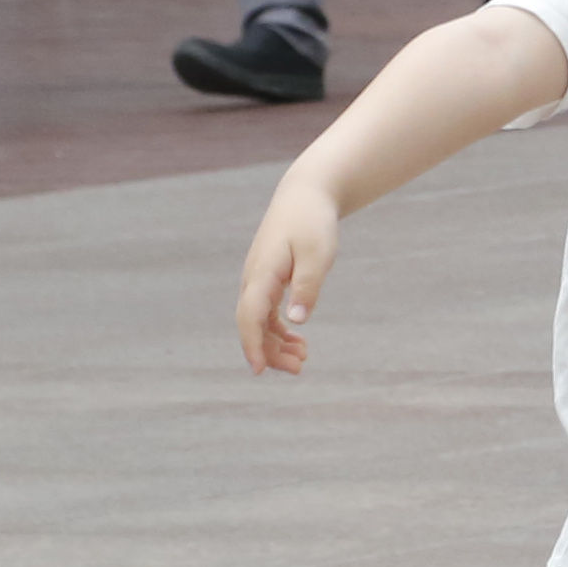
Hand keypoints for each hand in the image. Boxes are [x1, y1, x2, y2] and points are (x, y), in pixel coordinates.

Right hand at [238, 181, 338, 374]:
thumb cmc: (313, 223)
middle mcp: (253, 279)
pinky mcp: (267, 280)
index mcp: (261, 273)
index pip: (249, 317)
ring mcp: (258, 280)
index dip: (253, 345)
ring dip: (275, 343)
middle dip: (269, 351)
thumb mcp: (317, 254)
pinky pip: (266, 312)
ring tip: (302, 359)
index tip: (260, 370)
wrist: (306, 196)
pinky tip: (298, 341)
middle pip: (252, 324)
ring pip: (258, 321)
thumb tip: (296, 321)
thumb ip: (307, 286)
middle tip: (299, 369)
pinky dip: (279, 329)